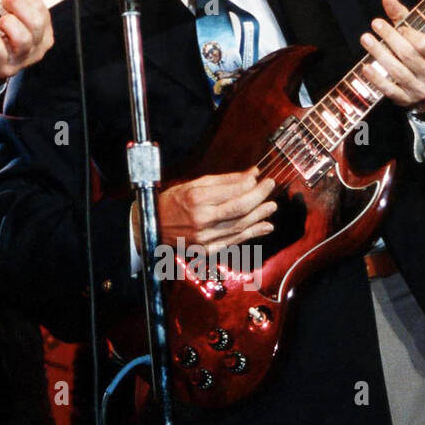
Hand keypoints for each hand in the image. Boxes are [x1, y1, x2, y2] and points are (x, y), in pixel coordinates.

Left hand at [0, 0, 53, 100]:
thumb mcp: (12, 19)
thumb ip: (16, 5)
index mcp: (43, 33)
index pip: (41, 10)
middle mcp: (37, 48)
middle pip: (35, 23)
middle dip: (17, 6)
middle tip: (4, 2)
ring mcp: (22, 60)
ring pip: (22, 39)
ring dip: (7, 24)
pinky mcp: (4, 69)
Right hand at [153, 167, 277, 251]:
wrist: (153, 226)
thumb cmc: (172, 202)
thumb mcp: (194, 184)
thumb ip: (224, 180)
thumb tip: (251, 175)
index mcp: (196, 198)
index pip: (233, 191)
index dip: (251, 184)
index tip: (262, 178)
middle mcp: (201, 218)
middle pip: (240, 208)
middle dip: (259, 197)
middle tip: (271, 188)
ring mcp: (205, 236)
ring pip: (241, 226)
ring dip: (260, 216)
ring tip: (271, 206)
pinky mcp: (207, 249)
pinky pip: (235, 241)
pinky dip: (253, 233)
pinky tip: (264, 226)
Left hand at [359, 0, 424, 113]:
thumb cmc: (420, 56)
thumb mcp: (418, 36)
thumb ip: (403, 17)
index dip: (410, 34)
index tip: (398, 26)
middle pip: (409, 55)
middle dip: (390, 38)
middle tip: (375, 24)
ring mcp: (420, 90)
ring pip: (397, 71)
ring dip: (379, 53)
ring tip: (365, 38)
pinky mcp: (405, 100)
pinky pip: (389, 89)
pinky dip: (376, 78)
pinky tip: (365, 66)